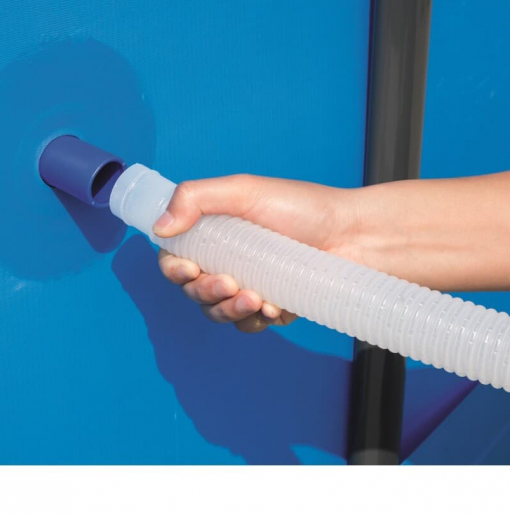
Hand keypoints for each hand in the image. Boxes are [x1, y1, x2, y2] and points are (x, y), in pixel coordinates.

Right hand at [153, 174, 361, 332]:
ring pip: (215, 311)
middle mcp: (226, 258)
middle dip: (203, 290)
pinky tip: (273, 305)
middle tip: (228, 283)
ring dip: (227, 308)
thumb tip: (160, 227)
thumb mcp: (245, 190)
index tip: (188, 268)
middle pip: (190, 287)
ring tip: (254, 297)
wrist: (355, 238)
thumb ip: (195, 197)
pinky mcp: (269, 307)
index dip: (173, 267)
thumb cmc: (304, 208)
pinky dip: (253, 319)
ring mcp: (247, 285)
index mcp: (214, 230)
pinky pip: (246, 324)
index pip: (174, 255)